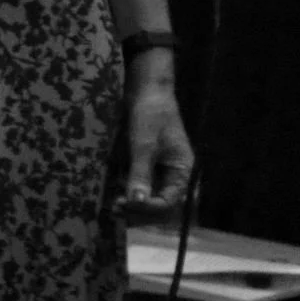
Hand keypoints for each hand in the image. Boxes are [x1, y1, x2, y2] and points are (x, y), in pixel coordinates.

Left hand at [121, 76, 194, 218]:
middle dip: (141, 210)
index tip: (127, 204)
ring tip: (115, 206)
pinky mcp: (150, 166)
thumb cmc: (151, 114)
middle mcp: (176, 175)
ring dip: (135, 204)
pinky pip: (144, 186)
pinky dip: (132, 192)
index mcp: (184, 172)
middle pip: (162, 204)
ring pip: (151, 198)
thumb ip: (141, 174)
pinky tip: (117, 194)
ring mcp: (163, 171)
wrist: (146, 90)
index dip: (150, 207)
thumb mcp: (144, 145)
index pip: (170, 201)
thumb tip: (137, 201)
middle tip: (117, 208)